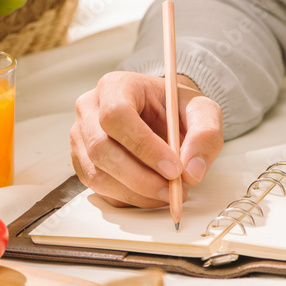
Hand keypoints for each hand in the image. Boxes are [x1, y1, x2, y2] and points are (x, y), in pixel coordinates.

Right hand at [71, 71, 223, 207]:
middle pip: (101, 149)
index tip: (174, 168)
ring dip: (136, 192)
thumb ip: (205, 135)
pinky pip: (100, 190)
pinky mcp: (82, 164)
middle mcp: (89, 110)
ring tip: (168, 192)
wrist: (162, 116)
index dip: (143, 145)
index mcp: (115, 86)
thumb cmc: (175, 108)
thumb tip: (192, 172)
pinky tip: (152, 194)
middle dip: (140, 177)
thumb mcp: (202, 111)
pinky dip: (129, 199)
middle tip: (173, 189)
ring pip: (98, 175)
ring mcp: (81, 139)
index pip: (116, 115)